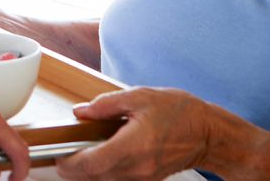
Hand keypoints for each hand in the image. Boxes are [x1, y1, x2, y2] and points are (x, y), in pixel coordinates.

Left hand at [56, 87, 210, 180]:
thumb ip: (107, 104)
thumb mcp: (141, 97)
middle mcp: (137, 167)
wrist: (209, 134)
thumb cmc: (182, 113)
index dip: (70, 162)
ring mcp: (142, 177)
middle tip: (65, 153)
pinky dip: (104, 171)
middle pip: (93, 177)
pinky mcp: (146, 179)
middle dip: (74, 168)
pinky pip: (117, 180)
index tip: (60, 154)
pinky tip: (104, 155)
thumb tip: (82, 112)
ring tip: (83, 152)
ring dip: (88, 171)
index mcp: (134, 146)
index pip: (91, 164)